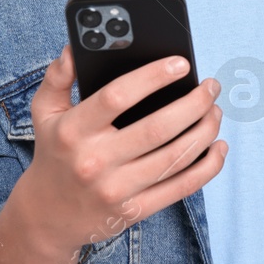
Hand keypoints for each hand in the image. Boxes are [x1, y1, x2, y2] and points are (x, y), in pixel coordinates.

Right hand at [0, 44, 225, 263]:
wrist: (46, 217)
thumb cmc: (54, 153)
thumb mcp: (45, 113)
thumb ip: (59, 77)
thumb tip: (76, 46)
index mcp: (74, 130)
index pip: (117, 97)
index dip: (153, 77)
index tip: (181, 63)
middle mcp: (95, 161)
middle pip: (157, 128)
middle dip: (194, 104)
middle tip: (211, 87)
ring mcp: (116, 189)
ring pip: (175, 157)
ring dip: (205, 131)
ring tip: (216, 111)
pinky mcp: (135, 210)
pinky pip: (181, 187)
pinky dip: (208, 166)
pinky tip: (218, 146)